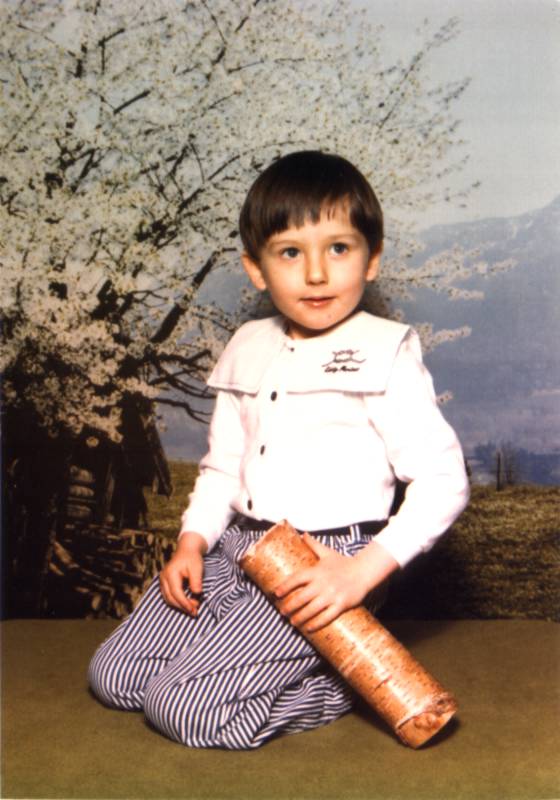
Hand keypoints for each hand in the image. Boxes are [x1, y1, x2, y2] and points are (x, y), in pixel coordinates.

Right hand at [159, 531, 207, 614]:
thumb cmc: (192, 558)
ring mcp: (162, 581)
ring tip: (192, 609)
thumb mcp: (197, 567)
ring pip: (168, 599)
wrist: (187, 550)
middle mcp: (163, 578)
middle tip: (195, 612)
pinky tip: (186, 604)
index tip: (194, 610)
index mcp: (170, 573)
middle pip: (170, 598)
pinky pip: (168, 596)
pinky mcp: (164, 583)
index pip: (176, 593)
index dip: (184, 603)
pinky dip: (177, 602)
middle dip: (182, 607)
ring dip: (179, 606)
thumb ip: (196, 581)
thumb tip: (197, 594)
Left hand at [274, 534, 397, 632]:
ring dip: (299, 617)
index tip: (276, 593)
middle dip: (289, 606)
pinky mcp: (341, 605)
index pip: (296, 579)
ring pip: (311, 610)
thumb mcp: (327, 553)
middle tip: (281, 611)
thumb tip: (303, 534)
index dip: (284, 587)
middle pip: (301, 597)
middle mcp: (322, 583)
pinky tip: (308, 628)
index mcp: (317, 571)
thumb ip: (314, 545)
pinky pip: (326, 617)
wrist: (363, 571)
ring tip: (292, 621)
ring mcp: (332, 595)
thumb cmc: (343, 562)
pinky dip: (315, 624)